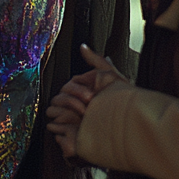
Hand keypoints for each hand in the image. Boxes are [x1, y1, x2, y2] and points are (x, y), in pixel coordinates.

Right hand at [46, 45, 127, 160]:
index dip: (78, 90)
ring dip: (67, 113)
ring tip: (84, 118)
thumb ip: (96, 61)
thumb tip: (83, 46)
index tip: (92, 96)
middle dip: (72, 101)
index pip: (68, 86)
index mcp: (79, 92)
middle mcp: (70, 104)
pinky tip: (77, 127)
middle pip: (58, 97)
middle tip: (88, 108)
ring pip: (52, 110)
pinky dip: (63, 126)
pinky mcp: (64, 133)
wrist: (125, 129)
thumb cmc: (120, 103)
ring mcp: (66, 118)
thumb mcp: (111, 78)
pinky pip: (52, 126)